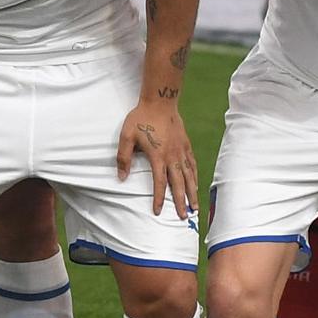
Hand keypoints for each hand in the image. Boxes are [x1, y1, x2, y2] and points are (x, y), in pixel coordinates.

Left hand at [118, 96, 198, 215]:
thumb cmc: (141, 118)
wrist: (160, 101)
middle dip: (181, 202)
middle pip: (178, 184)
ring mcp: (181, 150)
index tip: (158, 211)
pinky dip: (195, 176)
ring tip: (195, 206)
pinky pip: (192, 164)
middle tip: (185, 217)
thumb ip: (123, 158)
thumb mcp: (126, 136)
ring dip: (192, 192)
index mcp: (158, 156)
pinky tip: (196, 183)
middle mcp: (172, 156)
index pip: (159, 183)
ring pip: (189, 176)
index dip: (158, 199)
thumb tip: (121, 178)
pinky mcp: (186, 144)